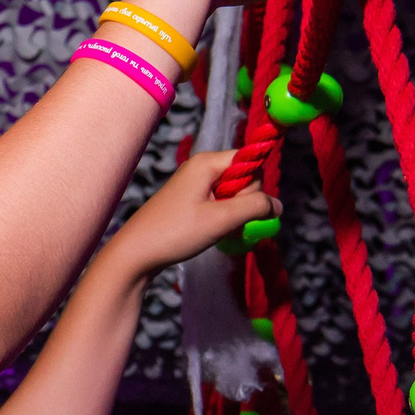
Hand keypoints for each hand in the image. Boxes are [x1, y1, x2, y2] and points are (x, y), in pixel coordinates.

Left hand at [102, 149, 281, 278]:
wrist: (136, 253)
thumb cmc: (175, 232)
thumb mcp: (221, 219)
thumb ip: (254, 208)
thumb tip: (278, 205)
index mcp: (207, 162)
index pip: (250, 161)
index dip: (253, 186)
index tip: (239, 209)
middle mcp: (201, 168)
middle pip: (243, 179)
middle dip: (244, 204)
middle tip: (225, 223)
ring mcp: (195, 185)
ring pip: (233, 195)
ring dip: (234, 216)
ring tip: (218, 232)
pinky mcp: (191, 201)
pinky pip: (220, 205)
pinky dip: (223, 221)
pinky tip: (214, 235)